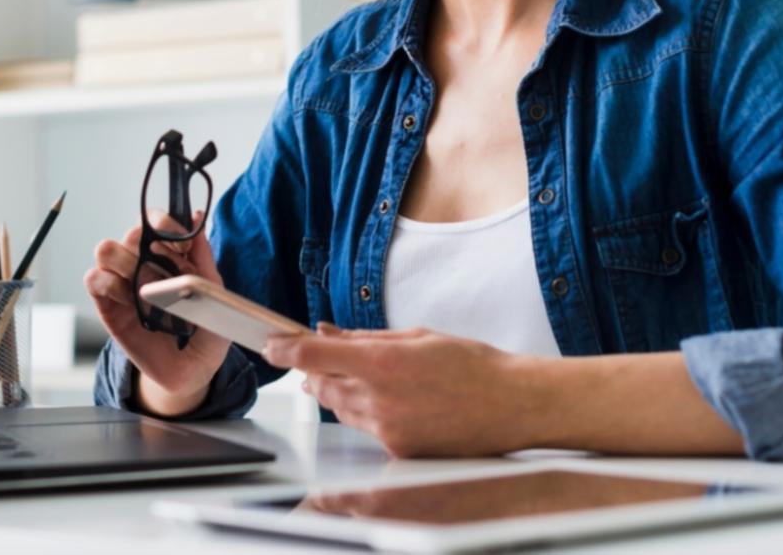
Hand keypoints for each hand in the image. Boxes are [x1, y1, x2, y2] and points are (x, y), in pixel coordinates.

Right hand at [82, 210, 230, 413]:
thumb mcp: (213, 291)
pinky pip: (94, 280)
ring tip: (143, 288)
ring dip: (124, 262)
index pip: (157, 220)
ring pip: (106, 250)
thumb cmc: (206, 329)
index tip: (183, 246)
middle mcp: (144, 262)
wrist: (191, 370)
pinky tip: (128, 300)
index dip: (165, 224)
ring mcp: (124, 282)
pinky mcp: (108, 305)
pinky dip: (108, 283)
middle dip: (146, 245)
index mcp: (170, 254)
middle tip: (164, 271)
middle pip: (131, 232)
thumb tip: (197, 217)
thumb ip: (204, 255)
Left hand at [263, 324, 544, 457]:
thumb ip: (367, 337)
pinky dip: (368, 413)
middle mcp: (379, 398)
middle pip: (322, 385)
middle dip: (315, 371)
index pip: (315, 354)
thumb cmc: (472, 366)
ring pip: (341, 409)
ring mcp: (387, 428)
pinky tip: (390, 401)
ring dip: (339, 392)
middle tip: (315, 359)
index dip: (286, 348)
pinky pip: (366, 429)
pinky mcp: (397, 449)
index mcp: (383, 361)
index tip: (271, 343)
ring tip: (359, 378)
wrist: (510, 405)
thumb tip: (331, 332)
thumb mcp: (418, 336)